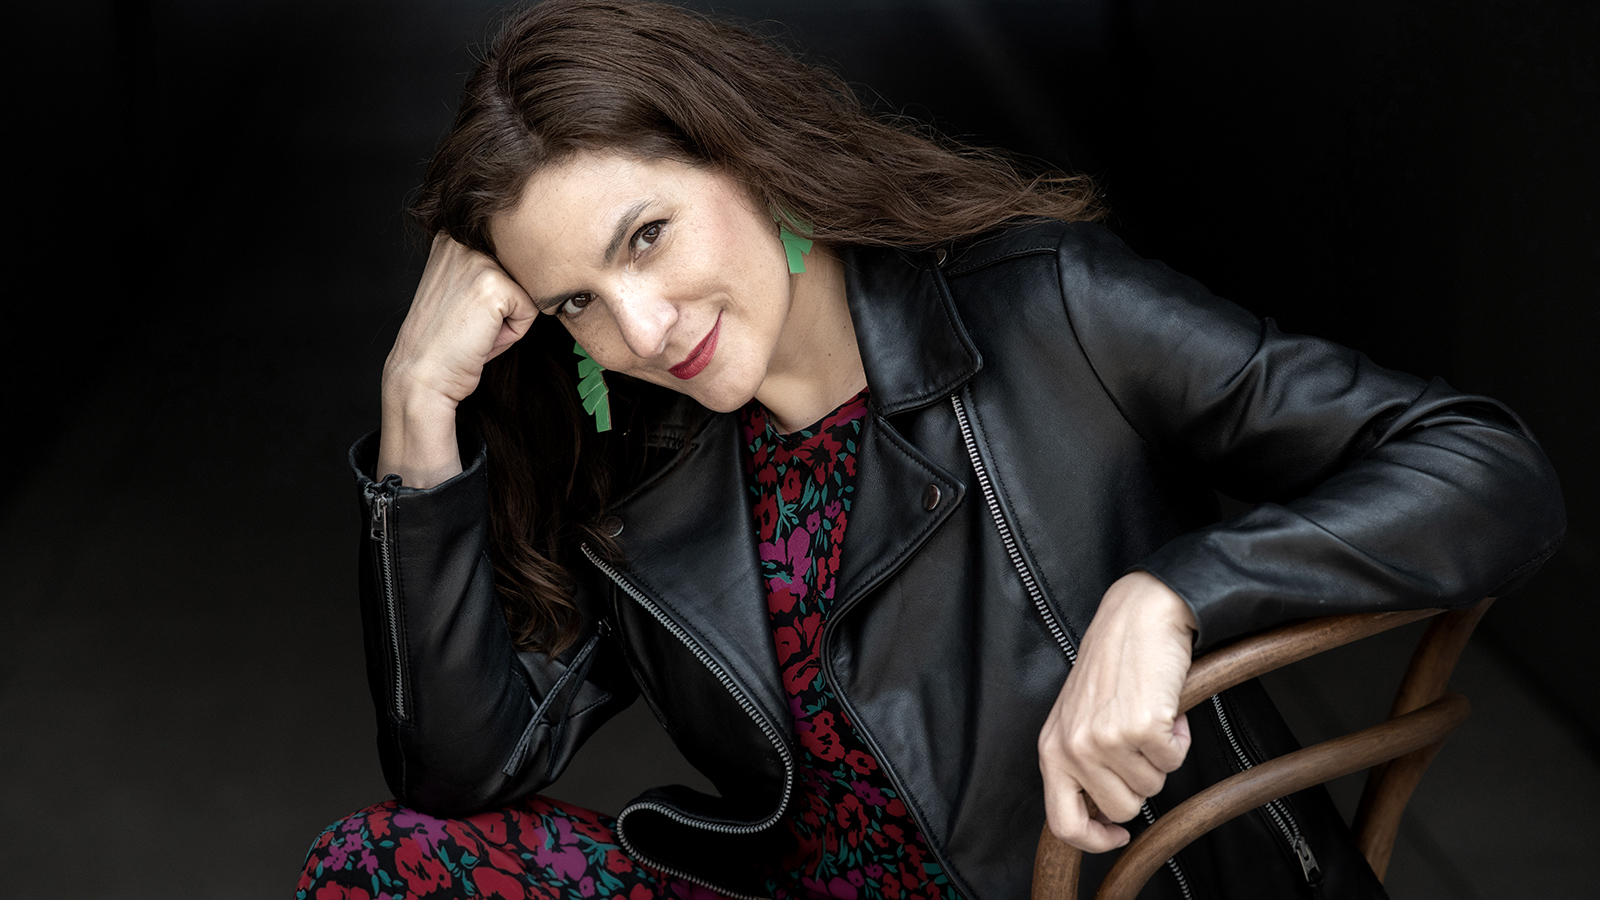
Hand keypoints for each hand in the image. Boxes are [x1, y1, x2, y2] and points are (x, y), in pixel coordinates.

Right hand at [377, 233, 538, 487]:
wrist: (422, 376)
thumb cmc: (445, 341)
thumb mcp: (461, 289)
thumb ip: (486, 267)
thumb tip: (533, 258)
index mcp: (451, 236)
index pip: (508, 254)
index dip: (496, 294)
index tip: (466, 311)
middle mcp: (461, 240)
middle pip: (520, 270)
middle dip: (506, 304)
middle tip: (471, 324)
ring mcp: (477, 260)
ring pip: (527, 290)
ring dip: (510, 317)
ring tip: (476, 329)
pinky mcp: (494, 285)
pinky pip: (530, 311)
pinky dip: (513, 332)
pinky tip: (481, 337)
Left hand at [1037, 572, 1196, 851]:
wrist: (1137, 616)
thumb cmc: (1111, 666)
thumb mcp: (1076, 720)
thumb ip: (1078, 765)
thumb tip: (1101, 818)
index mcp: (1051, 749)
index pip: (1063, 823)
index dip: (1095, 839)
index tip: (1117, 834)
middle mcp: (1073, 748)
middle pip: (1121, 809)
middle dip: (1140, 781)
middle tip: (1138, 742)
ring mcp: (1105, 739)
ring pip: (1152, 788)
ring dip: (1160, 756)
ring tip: (1149, 717)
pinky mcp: (1140, 728)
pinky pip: (1174, 761)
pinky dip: (1179, 738)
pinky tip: (1166, 709)